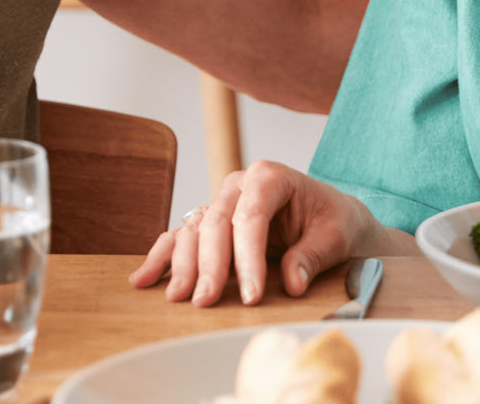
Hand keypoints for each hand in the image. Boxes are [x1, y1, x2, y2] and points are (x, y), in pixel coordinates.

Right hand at [128, 159, 378, 306]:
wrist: (332, 215)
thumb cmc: (334, 220)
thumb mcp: (335, 235)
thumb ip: (312, 255)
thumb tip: (292, 283)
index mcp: (269, 177)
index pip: (250, 218)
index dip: (248, 258)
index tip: (251, 296)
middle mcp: (239, 185)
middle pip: (215, 224)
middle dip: (210, 266)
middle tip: (207, 301)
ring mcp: (221, 202)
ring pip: (193, 231)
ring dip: (183, 265)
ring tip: (178, 297)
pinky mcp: (211, 222)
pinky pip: (180, 236)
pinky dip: (162, 257)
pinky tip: (144, 279)